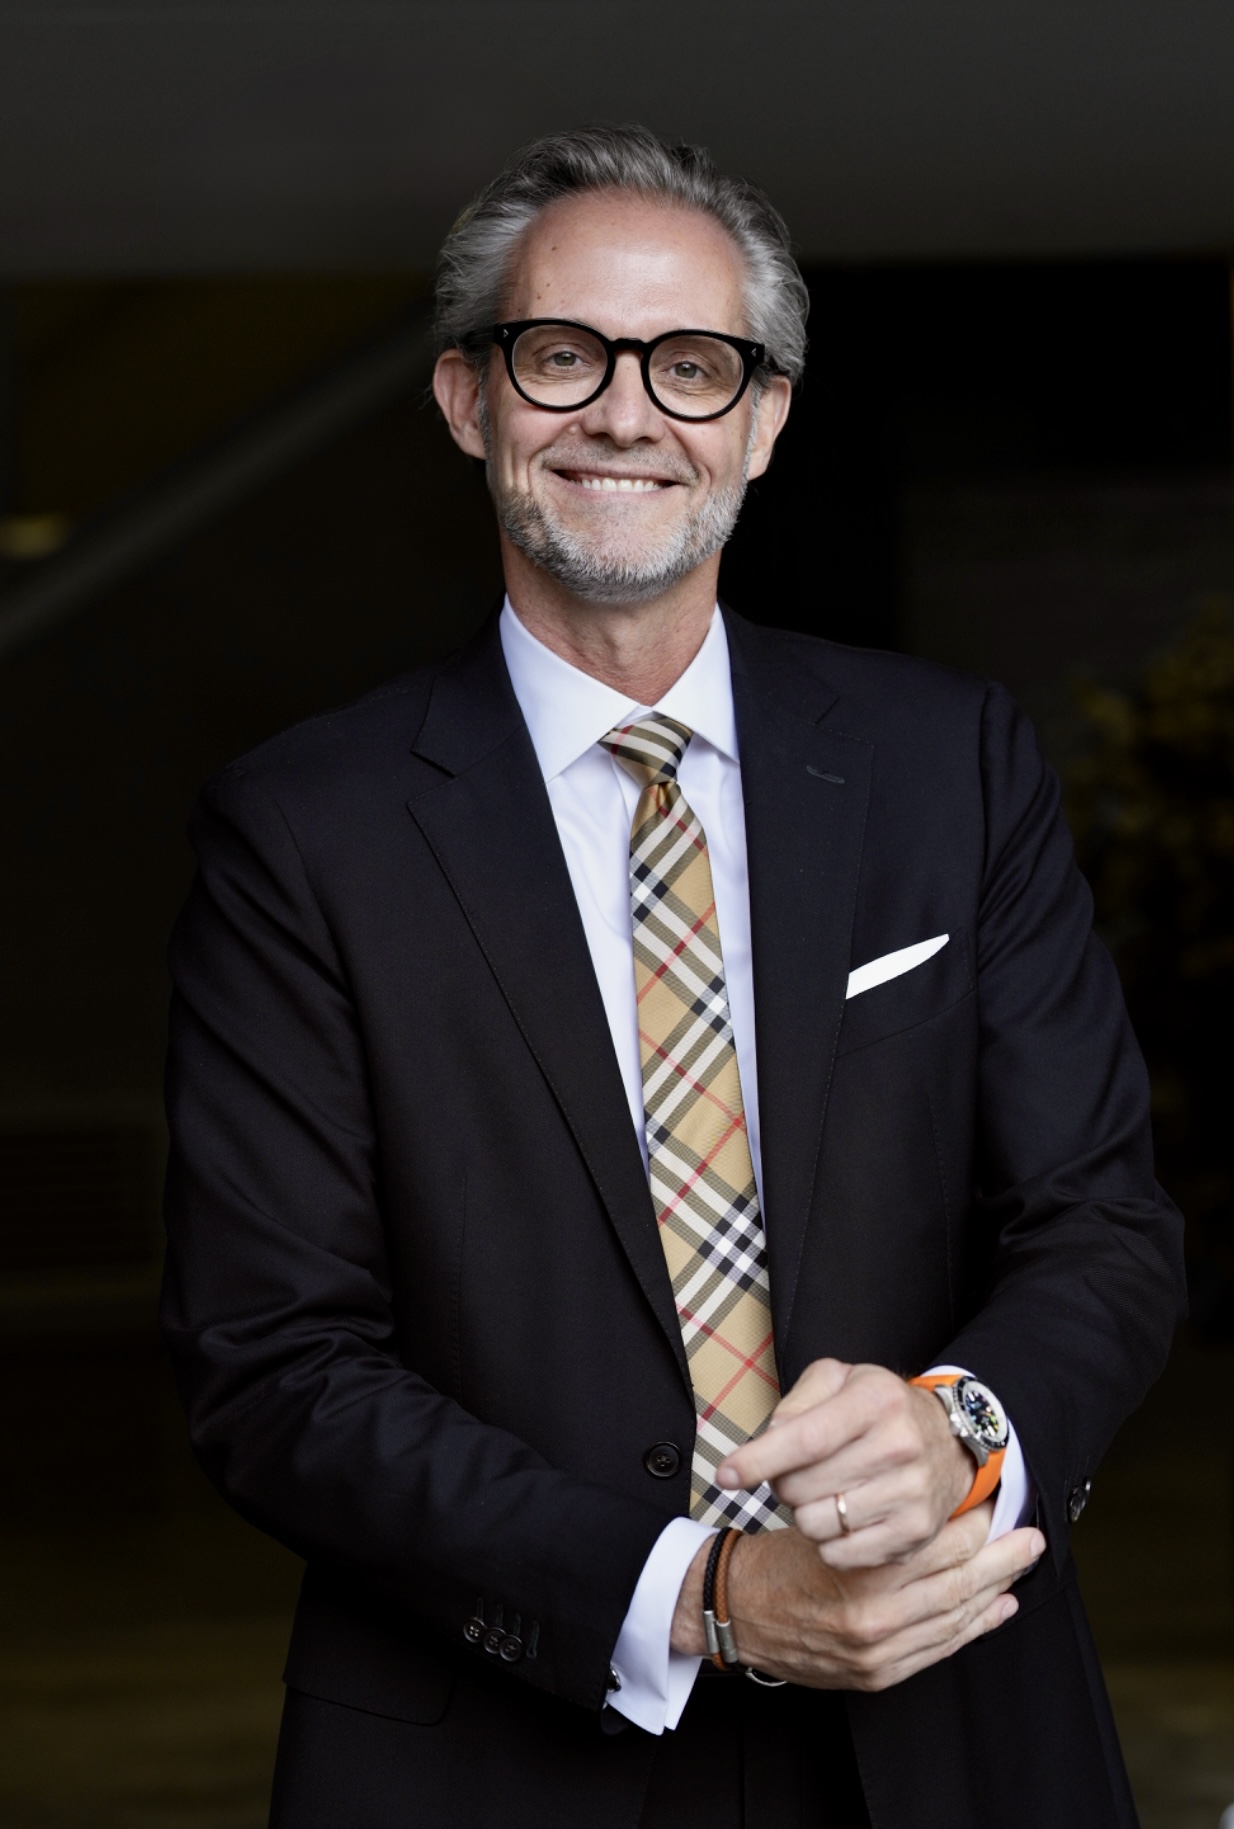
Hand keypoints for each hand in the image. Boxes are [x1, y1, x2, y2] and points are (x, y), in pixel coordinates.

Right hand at [670, 1504, 1042, 1691]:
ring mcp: (878, 1654)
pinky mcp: (877, 1675)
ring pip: (955, 1621)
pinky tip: (996, 1609)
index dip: (974, 1526)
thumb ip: (874, 1517)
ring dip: (994, 1593)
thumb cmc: (778, 1558)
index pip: (938, 1548)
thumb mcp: (821, 1521)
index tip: (995, 1504)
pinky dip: (973, 1629)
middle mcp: (874, 1620)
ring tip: (1020, 1568)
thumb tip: (933, 1498)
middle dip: (1002, 1562)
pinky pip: (939, 1651)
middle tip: (1030, 1539)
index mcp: (859, 1575)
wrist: (737, 1611)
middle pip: (958, 1588)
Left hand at [716, 1359, 974, 1568]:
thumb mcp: (839, 1380)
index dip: (758, 1460)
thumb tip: (765, 1445)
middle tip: (799, 1470)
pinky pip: (840, 1555)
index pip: (805, 1438)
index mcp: (877, 1400)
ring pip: (816, 1524)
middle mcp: (900, 1446)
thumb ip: (796, 1403)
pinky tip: (843, 1516)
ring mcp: (911, 1494)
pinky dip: (828, 1541)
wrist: (949, 1441)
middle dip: (783, 1482)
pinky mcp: (915, 1534)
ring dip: (805, 1512)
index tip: (724, 1476)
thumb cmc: (880, 1408)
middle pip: (802, 1487)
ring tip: (824, 1492)